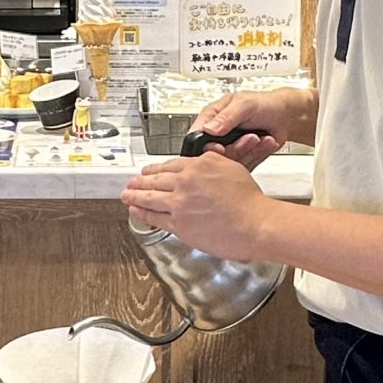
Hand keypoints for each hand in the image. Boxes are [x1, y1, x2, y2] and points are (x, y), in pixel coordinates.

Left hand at [122, 147, 274, 262]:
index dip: (154, 169)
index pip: (169, 165)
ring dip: (134, 196)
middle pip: (154, 180)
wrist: (255, 223)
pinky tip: (136, 211)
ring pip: (149, 198)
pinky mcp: (179, 224)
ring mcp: (180, 203)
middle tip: (131, 183)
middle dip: (139, 182)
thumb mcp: (232, 168)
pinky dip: (142, 213)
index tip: (148, 171)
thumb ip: (213, 162)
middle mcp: (186, 182)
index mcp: (198, 165)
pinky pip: (154, 217)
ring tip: (126, 196)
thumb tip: (202, 159)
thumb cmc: (249, 201)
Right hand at [181, 89, 291, 169]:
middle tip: (248, 139)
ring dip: (246, 151)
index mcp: (212, 116)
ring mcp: (230, 146)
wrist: (286, 116)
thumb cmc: (266, 104)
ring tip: (258, 137)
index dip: (207, 145)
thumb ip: (226, 117)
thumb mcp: (245, 105)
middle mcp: (218, 133)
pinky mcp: (241, 157)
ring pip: (228, 160)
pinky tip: (263, 143)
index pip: (197, 135)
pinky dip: (255, 156)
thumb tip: (208, 128)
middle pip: (212, 152)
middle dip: (233, 148)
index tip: (220, 147)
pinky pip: (242, 165)